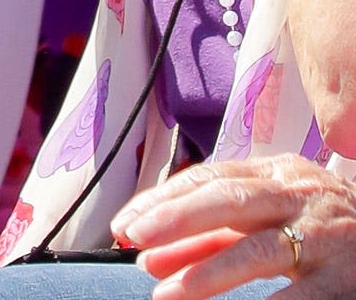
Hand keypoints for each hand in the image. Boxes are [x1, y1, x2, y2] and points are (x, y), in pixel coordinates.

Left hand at [115, 154, 355, 292]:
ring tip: (167, 294)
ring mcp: (325, 237)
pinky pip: (301, 298)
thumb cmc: (324, 231)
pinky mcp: (345, 281)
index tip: (126, 224)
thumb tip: (151, 256)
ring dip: (208, 273)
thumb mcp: (272, 219)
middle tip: (135, 239)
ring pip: (259, 250)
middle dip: (176, 219)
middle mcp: (299, 196)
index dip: (165, 199)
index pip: (211, 177)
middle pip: (229, 200)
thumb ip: (215, 237)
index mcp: (277, 174)